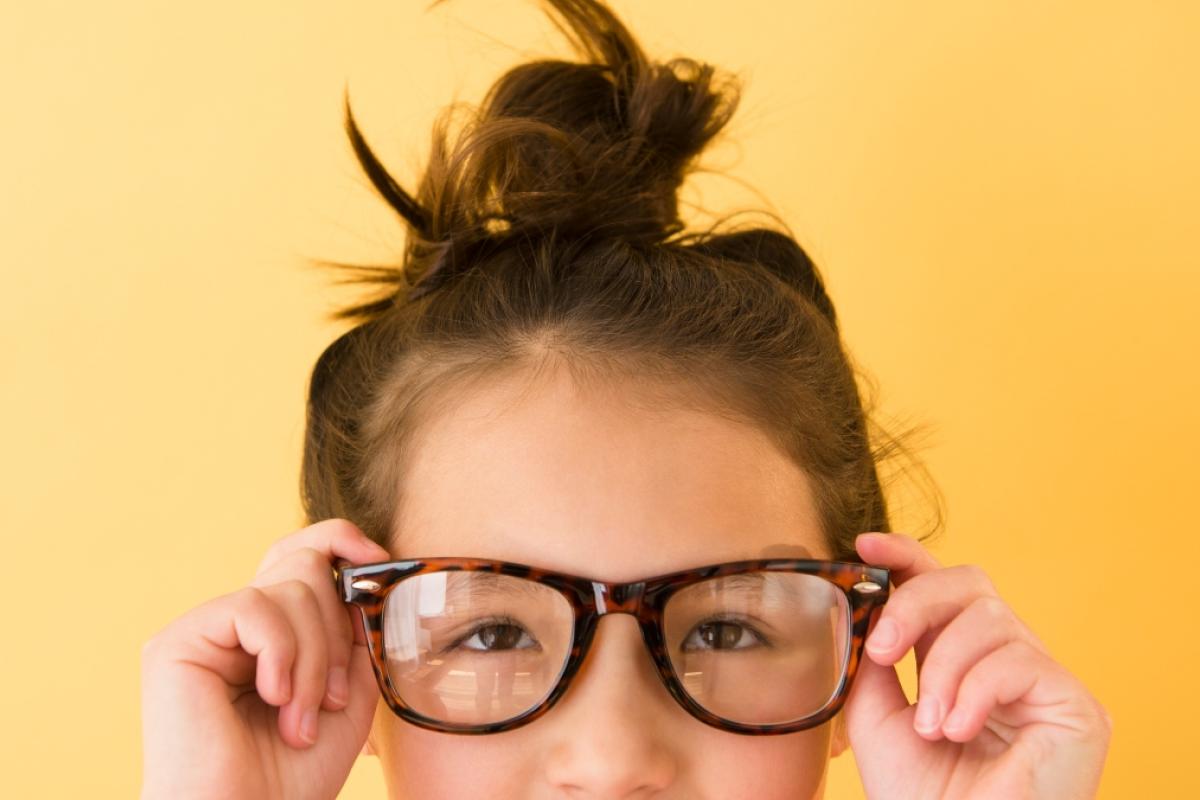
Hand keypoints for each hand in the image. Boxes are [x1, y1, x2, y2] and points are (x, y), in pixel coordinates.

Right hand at [140, 519, 391, 799]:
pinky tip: (273, 696)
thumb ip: (355, 635)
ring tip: (301, 718)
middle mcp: (235, 624)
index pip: (302, 555)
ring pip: (289, 589)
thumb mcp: (348, 693)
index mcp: (272, 632)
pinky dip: (281, 653)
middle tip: (332, 700)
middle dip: (335, 634)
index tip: (379, 560)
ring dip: (314, 659)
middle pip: (304, 567)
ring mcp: (204, 630)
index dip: (340, 542)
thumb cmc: (293, 774)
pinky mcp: (177, 642)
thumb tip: (365, 582)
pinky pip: (253, 606)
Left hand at [843, 532, 1110, 799]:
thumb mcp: (875, 716)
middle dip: (915, 602)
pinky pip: (1018, 660)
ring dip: (942, 669)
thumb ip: (870, 659)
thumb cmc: (921, 797)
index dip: (905, 555)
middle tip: (881, 649)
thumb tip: (862, 604)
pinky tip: (958, 729)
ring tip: (931, 725)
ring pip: (989, 618)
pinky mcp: (1076, 704)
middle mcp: (1004, 659)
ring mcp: (1043, 679)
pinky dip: (974, 690)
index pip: (939, 585)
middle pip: (968, 582)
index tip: (865, 545)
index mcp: (956, 658)